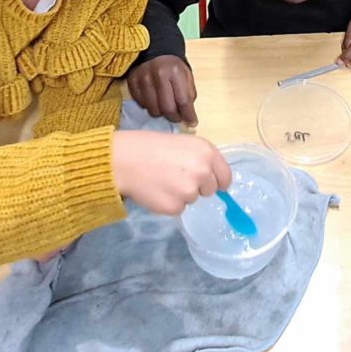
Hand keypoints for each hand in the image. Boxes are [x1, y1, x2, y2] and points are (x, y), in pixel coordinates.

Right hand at [111, 130, 231, 215]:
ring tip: (163, 180)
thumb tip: (212, 178)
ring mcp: (190, 191)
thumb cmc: (152, 147)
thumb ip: (201, 159)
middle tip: (176, 176)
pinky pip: (178, 208)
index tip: (213, 184)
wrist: (125, 159)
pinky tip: (156, 190)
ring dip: (181, 194)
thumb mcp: (184, 143)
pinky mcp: (176, 207)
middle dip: (197, 186)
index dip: (218, 181)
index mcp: (207, 152)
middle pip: (210, 189)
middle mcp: (203, 171)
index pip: (225, 176)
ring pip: (193, 198)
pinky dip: (169, 203)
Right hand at [128, 56, 197, 125]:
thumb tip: (189, 116)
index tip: (192, 122)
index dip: (188, 115)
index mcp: (175, 72)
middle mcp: (158, 75)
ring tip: (165, 107)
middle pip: (167, 108)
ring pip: (153, 110)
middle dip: (174, 117)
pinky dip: (149, 106)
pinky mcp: (132, 83)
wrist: (153, 50)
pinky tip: (154, 100)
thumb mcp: (186, 75)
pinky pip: (142, 105)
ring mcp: (143, 80)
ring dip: (161, 113)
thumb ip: (189, 94)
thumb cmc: (173, 65)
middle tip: (177, 117)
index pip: (183, 100)